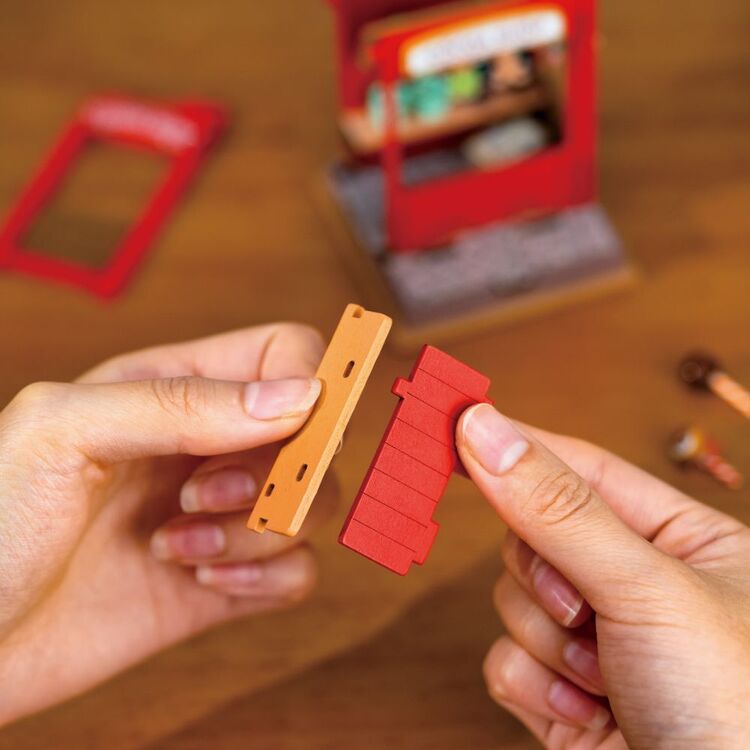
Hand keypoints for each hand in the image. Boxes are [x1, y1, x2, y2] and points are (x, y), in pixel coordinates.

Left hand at [0, 324, 336, 723]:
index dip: (311, 381)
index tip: (299, 424)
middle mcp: (209, 446)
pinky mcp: (227, 580)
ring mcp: (221, 514)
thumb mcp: (64, 430)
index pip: (284, 354)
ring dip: (263, 529)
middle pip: (315, 433)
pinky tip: (207, 580)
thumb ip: (181, 402)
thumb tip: (298, 397)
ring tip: (184, 543)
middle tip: (207, 494)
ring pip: (312, 504)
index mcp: (175, 387)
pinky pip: (298, 571)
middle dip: (281, 470)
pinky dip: (270, 577)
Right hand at [457, 403, 749, 749]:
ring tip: (604, 674)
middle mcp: (634, 584)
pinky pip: (503, 659)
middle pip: (531, 534)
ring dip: (548, 641)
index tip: (458, 422)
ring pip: (509, 598)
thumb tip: (486, 431)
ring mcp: (594, 639)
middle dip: (547, 577)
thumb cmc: (738, 712)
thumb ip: (558, 508)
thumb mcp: (647, 587)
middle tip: (585, 605)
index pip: (579, 467)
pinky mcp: (561, 691)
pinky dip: (535, 687)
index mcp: (679, 541)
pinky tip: (587, 711)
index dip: (519, 446)